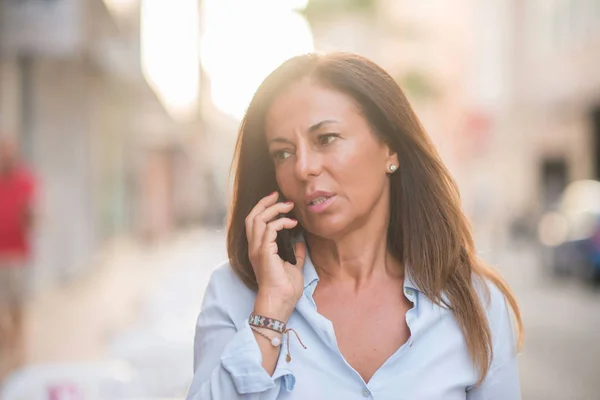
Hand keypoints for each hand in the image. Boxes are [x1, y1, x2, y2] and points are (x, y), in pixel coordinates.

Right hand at [246, 191, 306, 321]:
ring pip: (258, 219)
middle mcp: (254, 247)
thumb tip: (300, 242)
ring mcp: (257, 249)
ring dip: (274, 209)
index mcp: (259, 249)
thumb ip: (296, 254)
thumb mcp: (293, 266)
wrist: (280, 302)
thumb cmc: (285, 289)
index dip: (263, 208)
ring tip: (289, 206)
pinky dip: (281, 222)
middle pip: (252, 216)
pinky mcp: (264, 252)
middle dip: (265, 203)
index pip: (254, 223)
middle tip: (278, 195)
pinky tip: (292, 224)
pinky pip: (269, 228)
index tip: (276, 200)